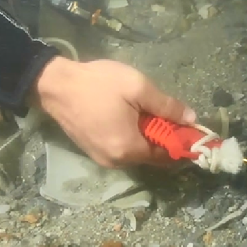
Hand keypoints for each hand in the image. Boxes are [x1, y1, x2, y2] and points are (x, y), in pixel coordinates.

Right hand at [30, 56, 195, 168]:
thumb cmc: (98, 84)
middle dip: (164, 140)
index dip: (181, 143)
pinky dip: (131, 138)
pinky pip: (121, 149)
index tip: (191, 129)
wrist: (55, 85)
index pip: (166, 156)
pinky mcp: (92, 151)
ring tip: (151, 114)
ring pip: (135, 153)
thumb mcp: (137, 88)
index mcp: (128, 149)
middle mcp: (116, 162)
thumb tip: (191, 119)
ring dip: (147, 138)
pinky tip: (132, 119)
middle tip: (171, 116)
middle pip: (151, 156)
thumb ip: (166, 106)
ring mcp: (101, 158)